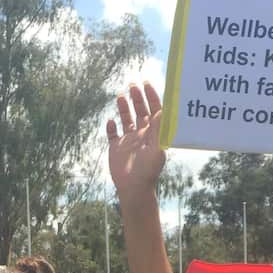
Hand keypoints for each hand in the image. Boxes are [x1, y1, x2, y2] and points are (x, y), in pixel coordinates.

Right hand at [107, 83, 165, 203]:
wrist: (134, 188)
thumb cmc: (149, 170)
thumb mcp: (156, 148)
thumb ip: (158, 129)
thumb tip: (162, 110)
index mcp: (153, 133)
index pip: (154, 110)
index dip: (151, 97)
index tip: (146, 84)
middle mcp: (141, 134)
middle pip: (140, 111)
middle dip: (137, 98)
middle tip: (133, 84)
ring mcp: (128, 141)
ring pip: (126, 119)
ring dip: (124, 108)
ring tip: (121, 96)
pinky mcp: (116, 148)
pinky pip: (113, 134)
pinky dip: (111, 127)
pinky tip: (111, 122)